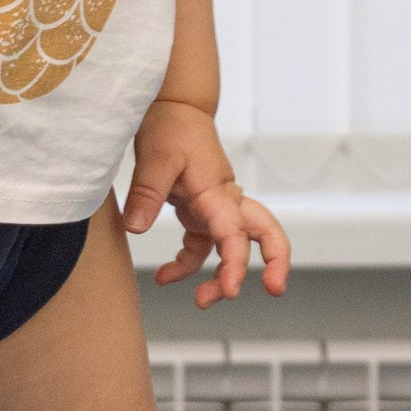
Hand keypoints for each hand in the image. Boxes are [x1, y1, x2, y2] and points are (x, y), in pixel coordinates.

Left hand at [124, 98, 289, 309]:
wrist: (174, 109)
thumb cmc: (171, 128)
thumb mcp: (154, 159)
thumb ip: (146, 194)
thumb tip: (136, 228)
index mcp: (217, 191)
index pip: (235, 233)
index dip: (236, 264)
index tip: (230, 290)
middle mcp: (225, 201)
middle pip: (265, 233)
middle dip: (274, 263)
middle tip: (274, 290)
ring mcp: (215, 208)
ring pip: (232, 247)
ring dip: (222, 276)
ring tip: (202, 301)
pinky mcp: (200, 211)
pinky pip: (201, 247)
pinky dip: (187, 265)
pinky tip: (165, 277)